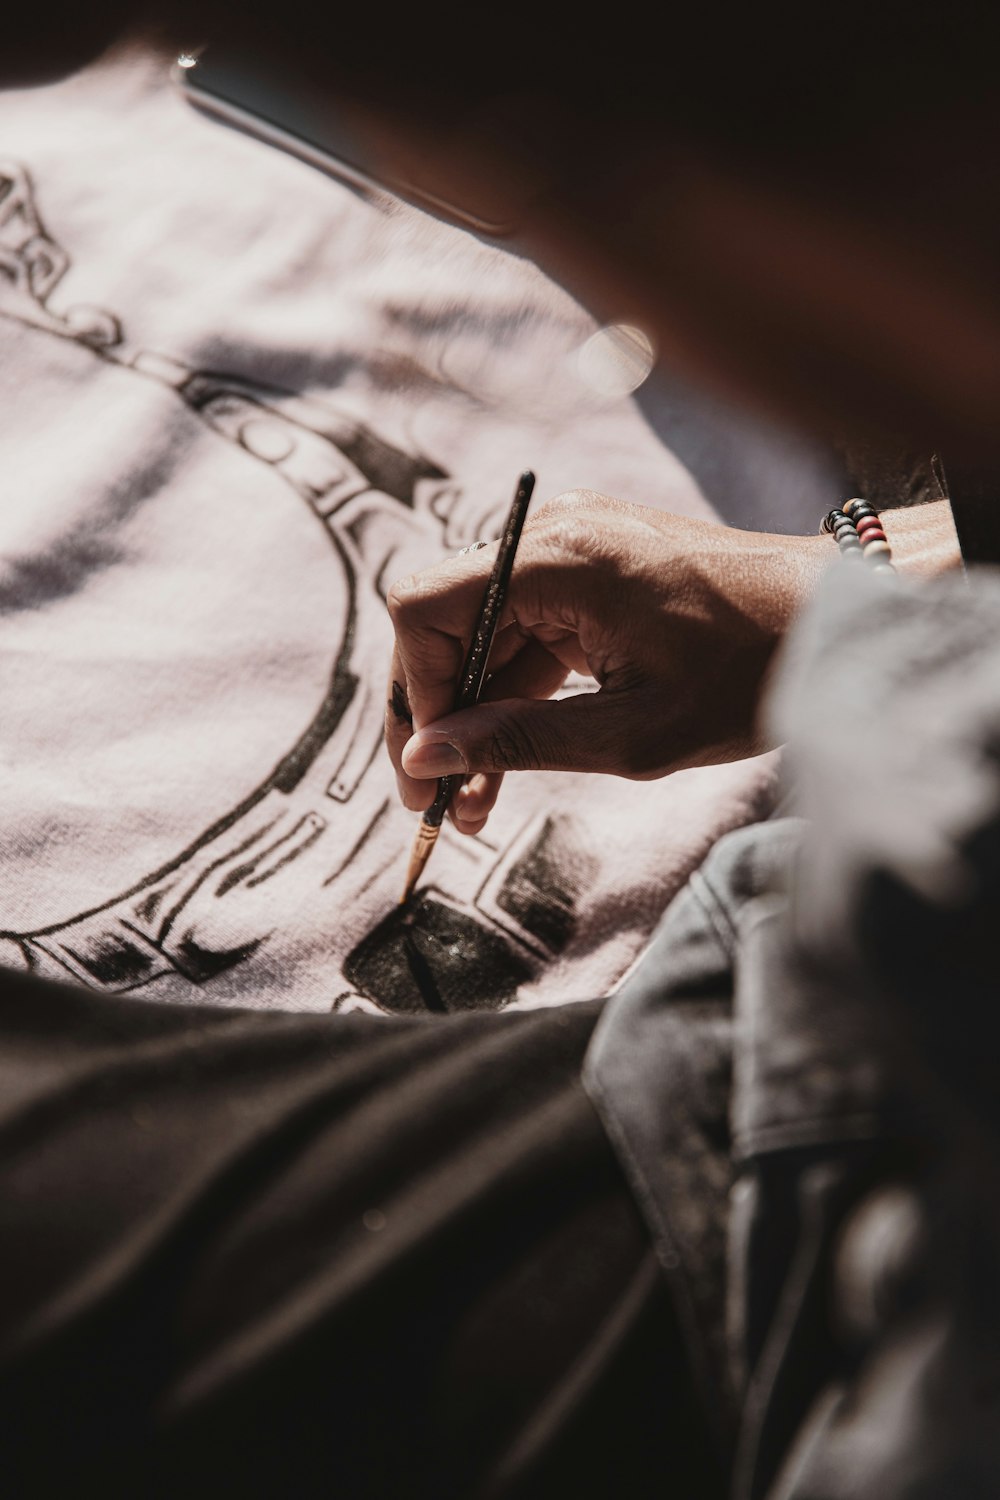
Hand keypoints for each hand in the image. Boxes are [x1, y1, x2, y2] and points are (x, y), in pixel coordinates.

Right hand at [384, 489, 829, 832]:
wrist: (835, 621)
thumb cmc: (750, 672)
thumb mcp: (634, 733)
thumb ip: (520, 741)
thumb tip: (426, 759)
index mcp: (557, 557)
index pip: (425, 608)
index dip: (416, 693)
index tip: (432, 769)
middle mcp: (551, 536)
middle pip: (446, 623)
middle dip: (440, 716)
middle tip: (441, 806)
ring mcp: (570, 548)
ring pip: (481, 635)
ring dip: (475, 714)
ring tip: (475, 803)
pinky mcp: (590, 572)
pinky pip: (524, 631)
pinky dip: (514, 693)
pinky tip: (509, 758)